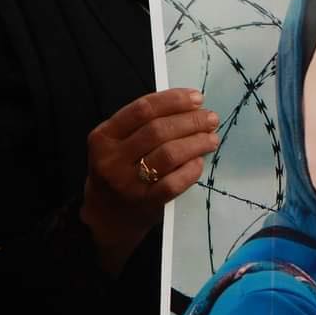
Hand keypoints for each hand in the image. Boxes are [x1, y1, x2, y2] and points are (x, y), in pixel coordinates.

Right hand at [80, 88, 218, 274]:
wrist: (105, 216)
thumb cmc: (118, 171)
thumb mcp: (116, 144)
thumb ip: (142, 125)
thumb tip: (188, 105)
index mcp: (103, 136)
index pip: (142, 110)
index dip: (173, 100)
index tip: (197, 98)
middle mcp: (111, 159)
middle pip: (158, 130)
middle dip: (190, 121)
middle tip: (211, 118)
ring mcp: (127, 183)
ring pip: (169, 154)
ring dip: (196, 143)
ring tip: (211, 138)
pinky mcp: (145, 203)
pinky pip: (174, 182)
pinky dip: (191, 169)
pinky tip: (199, 162)